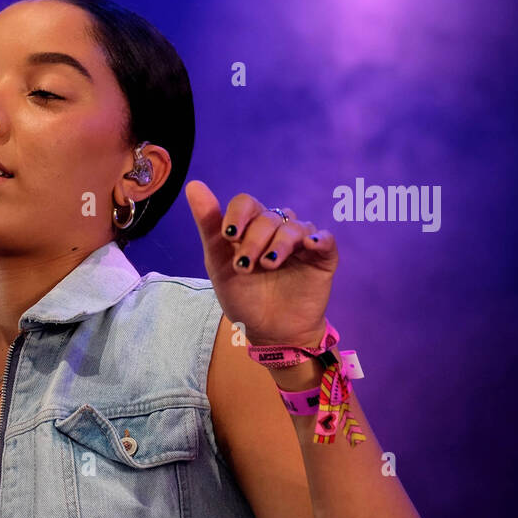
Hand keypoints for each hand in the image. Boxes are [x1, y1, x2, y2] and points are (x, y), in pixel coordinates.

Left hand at [185, 180, 337, 347]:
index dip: (238, 215)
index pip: (246, 204)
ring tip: (268, 265)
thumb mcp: (219, 263)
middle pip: (268, 217)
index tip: (228, 236)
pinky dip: (318, 239)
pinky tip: (308, 246)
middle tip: (244, 266)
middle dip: (253, 240)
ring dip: (279, 244)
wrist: (269, 332)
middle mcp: (277, 230)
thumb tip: (193, 184)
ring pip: (294, 227)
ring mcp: (301, 243)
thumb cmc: (243, 297)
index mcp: (251, 228)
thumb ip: (209, 225)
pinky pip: (325, 239)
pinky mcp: (322, 258)